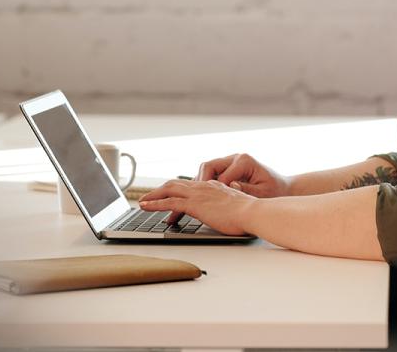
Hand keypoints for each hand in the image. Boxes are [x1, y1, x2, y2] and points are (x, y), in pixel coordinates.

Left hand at [139, 179, 255, 234]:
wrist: (253, 212)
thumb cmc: (250, 213)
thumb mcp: (236, 206)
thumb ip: (227, 207)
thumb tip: (227, 213)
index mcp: (214, 186)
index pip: (191, 185)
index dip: (178, 190)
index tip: (171, 195)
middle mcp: (204, 187)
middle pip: (176, 184)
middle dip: (161, 190)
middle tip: (150, 197)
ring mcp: (199, 195)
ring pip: (169, 190)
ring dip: (153, 195)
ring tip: (143, 202)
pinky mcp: (195, 204)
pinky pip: (169, 202)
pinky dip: (155, 203)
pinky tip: (146, 206)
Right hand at [197, 153, 290, 197]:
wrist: (283, 187)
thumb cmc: (275, 191)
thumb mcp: (263, 193)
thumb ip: (247, 189)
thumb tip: (231, 186)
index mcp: (244, 161)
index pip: (219, 175)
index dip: (211, 190)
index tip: (206, 204)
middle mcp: (236, 158)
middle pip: (208, 166)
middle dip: (200, 183)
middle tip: (195, 200)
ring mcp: (231, 162)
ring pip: (207, 169)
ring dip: (201, 183)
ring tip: (197, 199)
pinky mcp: (229, 168)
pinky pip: (212, 174)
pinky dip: (206, 184)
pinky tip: (205, 197)